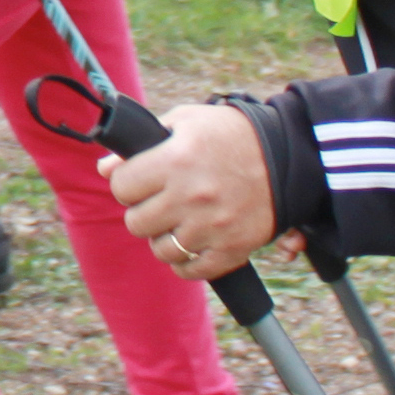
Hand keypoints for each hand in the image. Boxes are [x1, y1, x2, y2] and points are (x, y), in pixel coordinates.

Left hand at [102, 101, 280, 282]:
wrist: (289, 155)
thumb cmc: (230, 134)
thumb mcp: (185, 123)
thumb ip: (142, 145)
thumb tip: (104, 168)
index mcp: (176, 159)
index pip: (121, 187)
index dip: (127, 183)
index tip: (139, 181)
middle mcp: (191, 195)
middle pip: (136, 223)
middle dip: (144, 211)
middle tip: (160, 202)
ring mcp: (212, 226)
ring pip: (161, 250)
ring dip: (164, 238)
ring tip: (178, 221)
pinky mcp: (232, 249)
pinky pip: (190, 271)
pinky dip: (185, 263)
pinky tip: (192, 244)